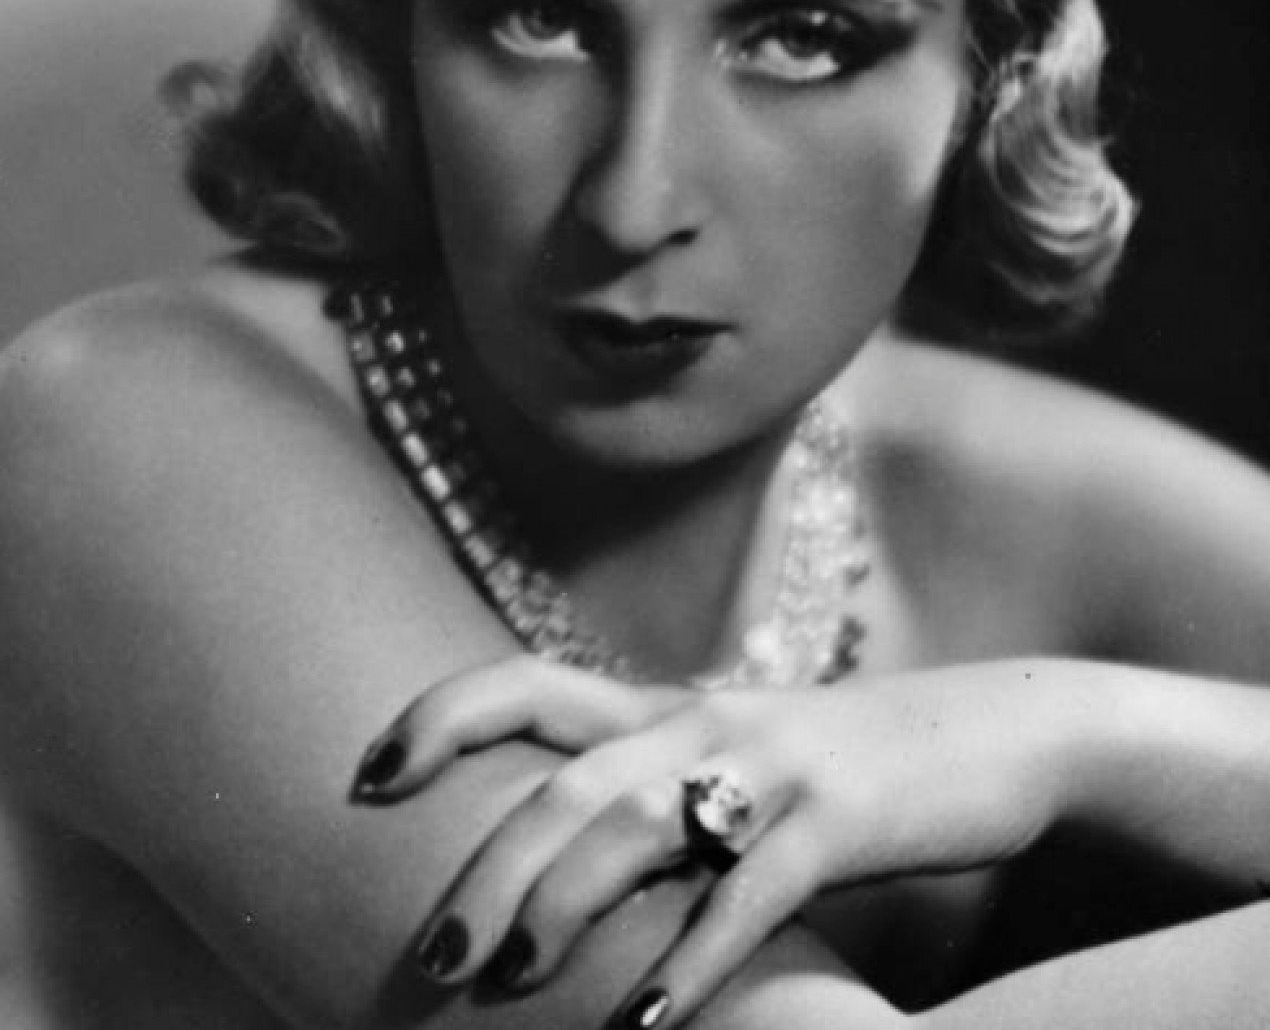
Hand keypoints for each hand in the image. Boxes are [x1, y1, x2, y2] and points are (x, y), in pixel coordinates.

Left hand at [350, 654, 1088, 1026]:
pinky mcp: (837, 821)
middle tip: (430, 960)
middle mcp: (701, 723)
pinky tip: (645, 1026)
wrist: (995, 730)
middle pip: (564, 785)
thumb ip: (653, 788)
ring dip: (562, 906)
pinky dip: (690, 963)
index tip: (368, 775)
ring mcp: (770, 767)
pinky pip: (747, 894)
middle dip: (485, 868)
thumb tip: (556, 856)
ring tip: (506, 982)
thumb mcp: (737, 758)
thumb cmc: (845, 761)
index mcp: (667, 707)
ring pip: (636, 828)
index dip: (441, 719)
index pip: (527, 684)